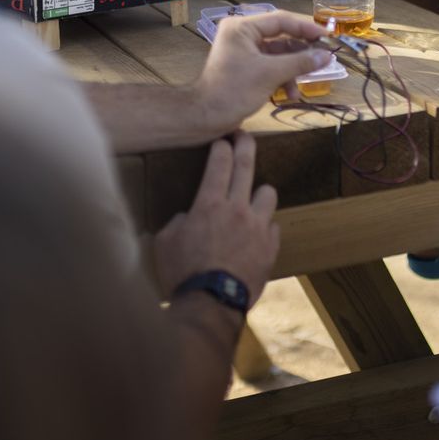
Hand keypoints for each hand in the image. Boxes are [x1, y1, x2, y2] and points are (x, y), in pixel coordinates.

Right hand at [154, 133, 279, 306]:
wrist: (211, 303)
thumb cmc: (183, 273)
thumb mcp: (165, 243)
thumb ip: (178, 222)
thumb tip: (188, 219)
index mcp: (209, 204)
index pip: (219, 163)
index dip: (221, 146)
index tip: (222, 139)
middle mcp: (237, 208)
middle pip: (246, 166)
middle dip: (245, 145)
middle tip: (245, 136)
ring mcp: (258, 227)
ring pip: (268, 193)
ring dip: (259, 192)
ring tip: (253, 198)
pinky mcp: (271, 248)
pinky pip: (273, 227)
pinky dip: (264, 227)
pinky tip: (256, 235)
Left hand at [192, 10, 328, 129]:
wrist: (205, 118)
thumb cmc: (233, 90)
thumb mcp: (270, 74)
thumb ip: (300, 62)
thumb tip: (328, 55)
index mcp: (243, 27)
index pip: (281, 20)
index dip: (306, 27)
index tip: (328, 36)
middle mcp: (243, 35)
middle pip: (281, 36)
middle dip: (302, 52)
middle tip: (324, 58)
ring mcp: (244, 52)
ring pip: (278, 54)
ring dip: (293, 69)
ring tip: (305, 83)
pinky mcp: (247, 68)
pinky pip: (271, 66)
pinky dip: (283, 78)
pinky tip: (291, 94)